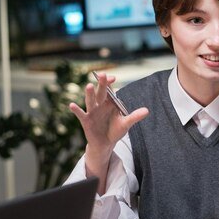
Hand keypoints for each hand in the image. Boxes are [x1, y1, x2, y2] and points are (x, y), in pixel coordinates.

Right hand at [69, 72, 147, 190]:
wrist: (106, 144)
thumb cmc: (115, 131)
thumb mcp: (126, 123)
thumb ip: (134, 116)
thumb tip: (147, 110)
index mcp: (109, 103)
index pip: (109, 90)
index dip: (109, 83)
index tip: (113, 78)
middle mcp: (100, 105)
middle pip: (100, 92)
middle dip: (101, 84)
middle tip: (101, 75)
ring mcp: (92, 112)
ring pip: (90, 101)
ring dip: (89, 94)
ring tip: (89, 86)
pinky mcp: (86, 121)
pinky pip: (81, 114)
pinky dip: (76, 110)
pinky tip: (72, 105)